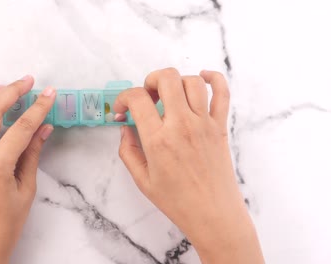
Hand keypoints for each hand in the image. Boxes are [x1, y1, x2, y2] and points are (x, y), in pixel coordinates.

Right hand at [115, 68, 263, 263]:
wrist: (213, 214)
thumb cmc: (178, 201)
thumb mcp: (142, 180)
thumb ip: (128, 151)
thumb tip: (125, 129)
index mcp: (158, 140)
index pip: (137, 99)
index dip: (123, 98)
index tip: (122, 109)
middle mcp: (182, 126)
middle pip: (167, 79)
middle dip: (150, 80)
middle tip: (147, 97)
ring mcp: (204, 124)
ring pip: (192, 81)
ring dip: (176, 82)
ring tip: (169, 96)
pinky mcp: (220, 127)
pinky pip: (222, 93)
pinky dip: (214, 78)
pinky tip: (202, 78)